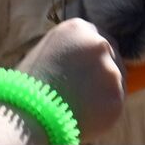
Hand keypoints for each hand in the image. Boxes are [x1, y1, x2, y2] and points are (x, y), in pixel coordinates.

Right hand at [16, 18, 124, 137]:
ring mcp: (110, 69)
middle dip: (103, 73)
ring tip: (79, 106)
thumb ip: (71, 52)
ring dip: (104, 93)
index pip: (98, 38)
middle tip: (88, 91)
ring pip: (117, 81)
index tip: (87, 71)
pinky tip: (84, 116)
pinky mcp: (117, 95)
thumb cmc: (29, 86)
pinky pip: (116, 103)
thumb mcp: (48, 53)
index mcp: (78, 28)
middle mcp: (98, 43)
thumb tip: (85, 63)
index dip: (93, 57)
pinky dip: (105, 112)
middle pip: (113, 57)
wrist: (27, 112)